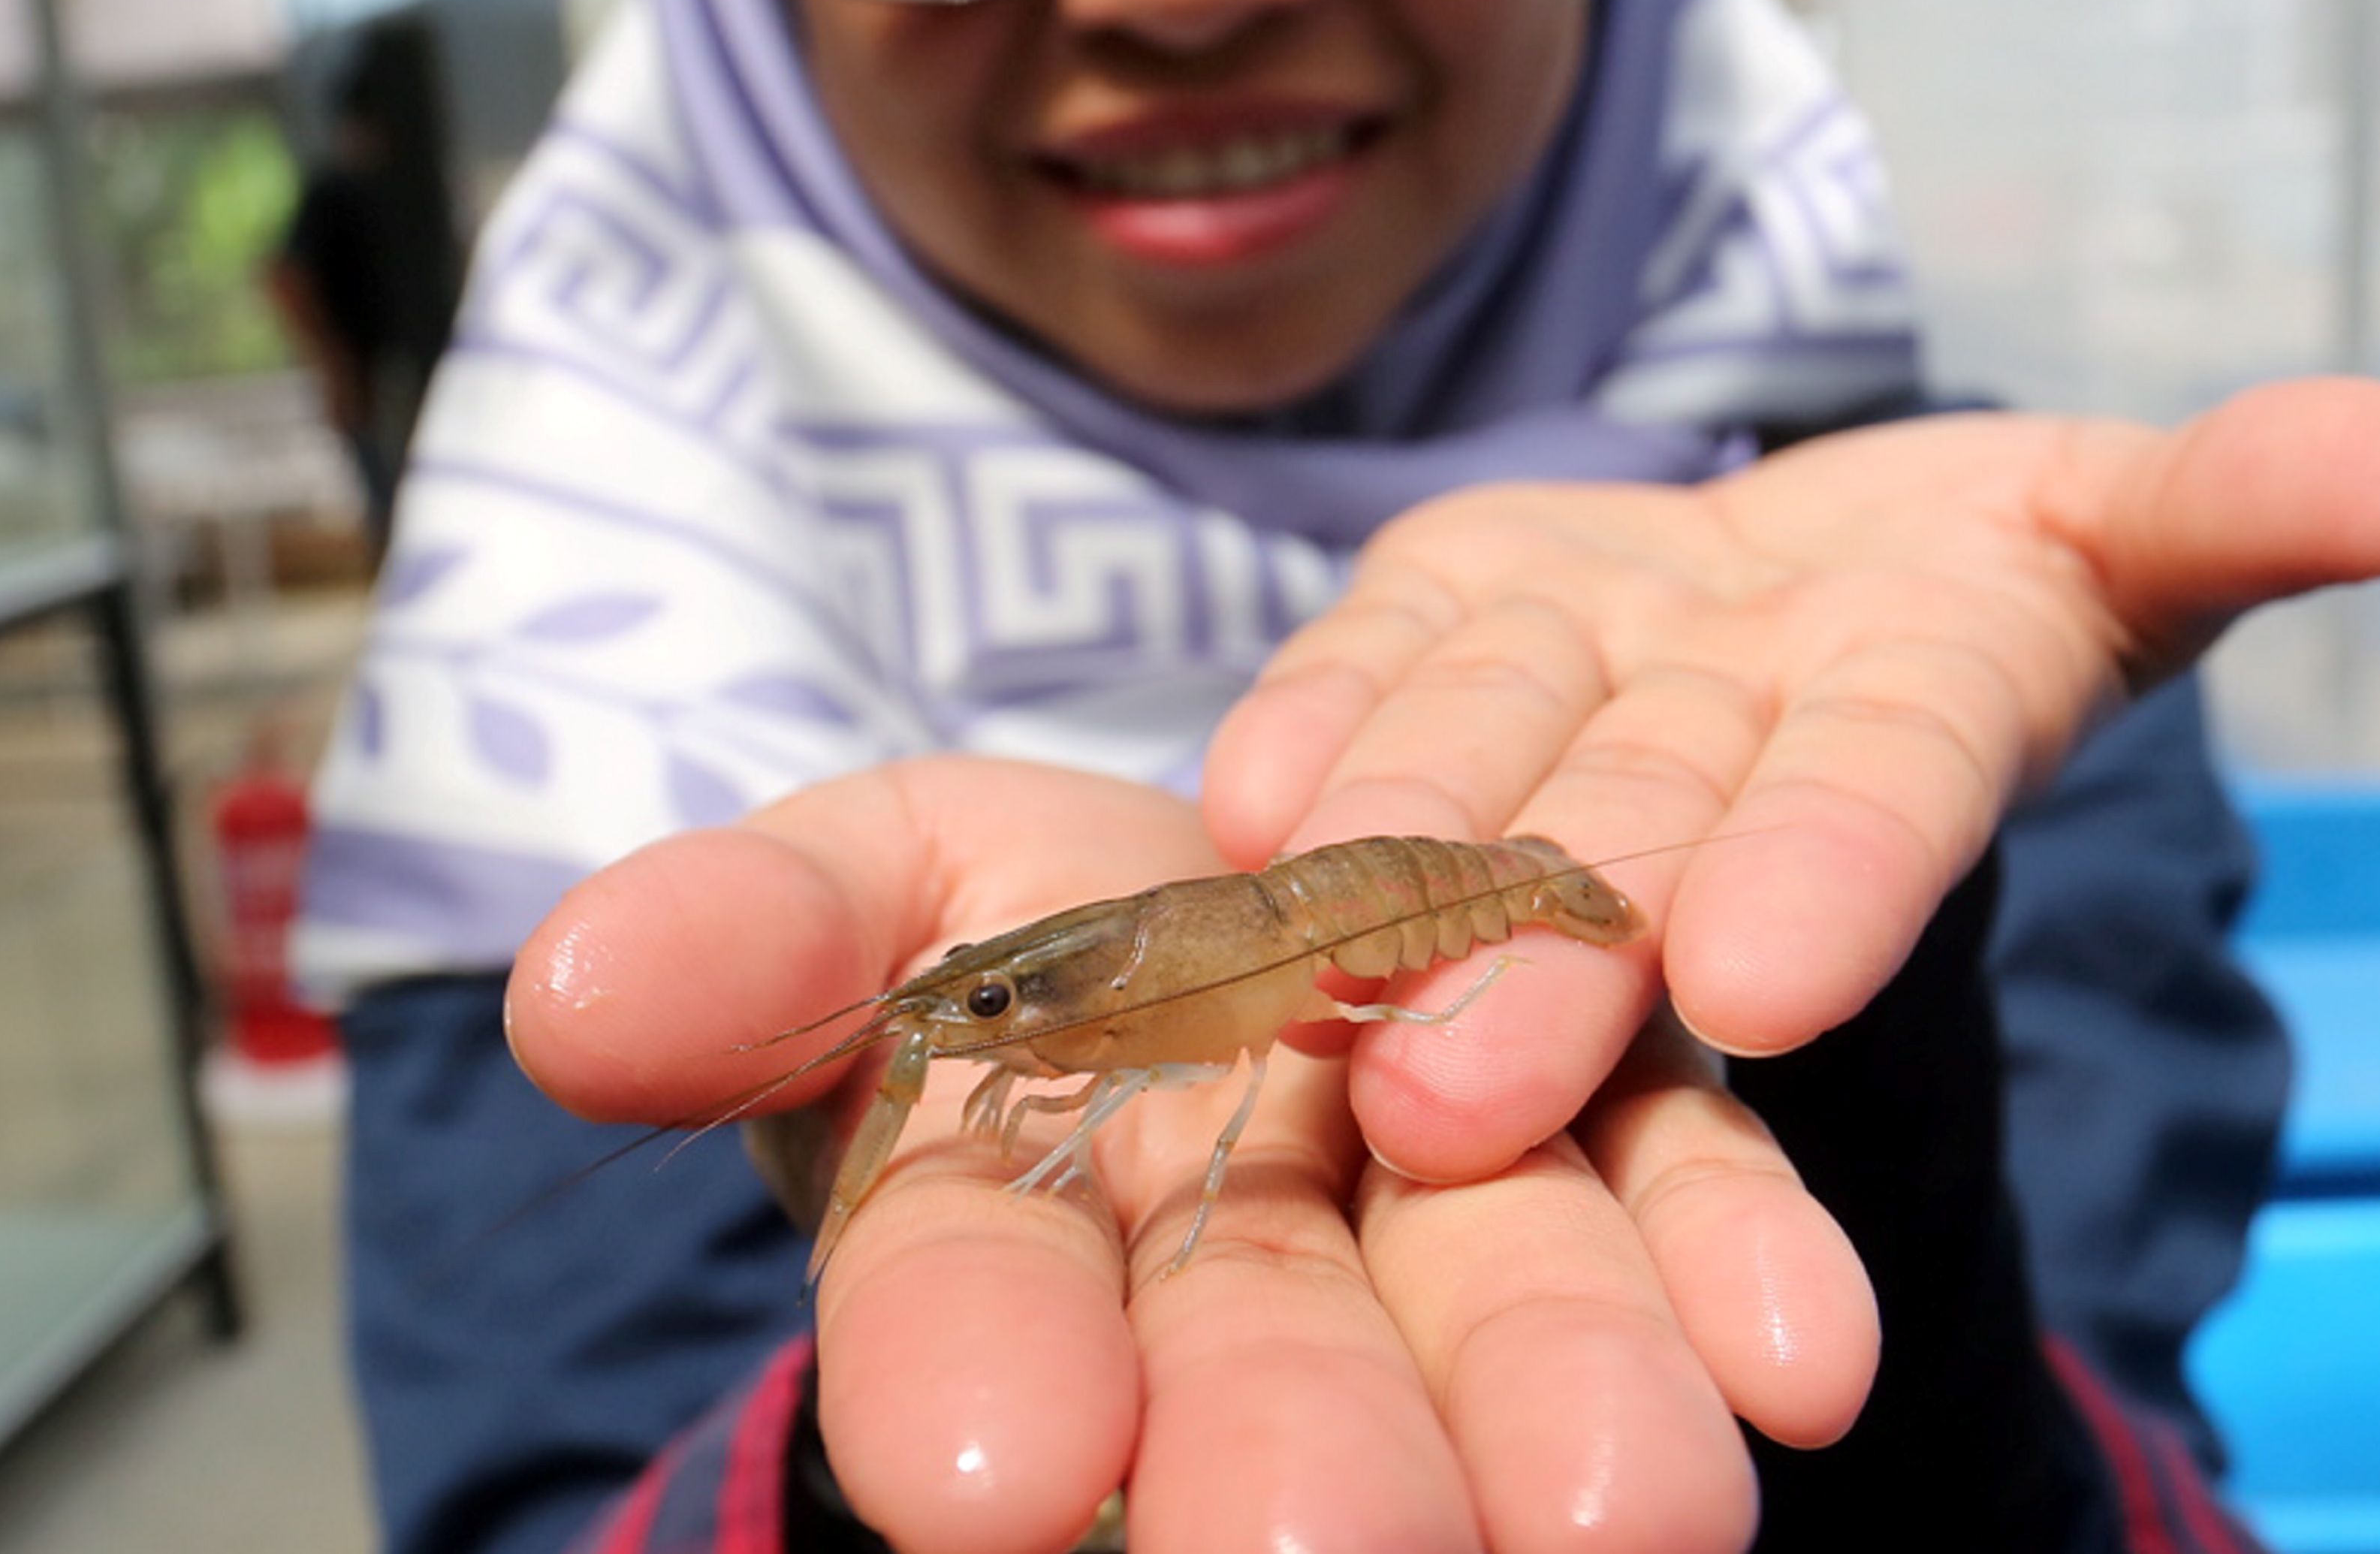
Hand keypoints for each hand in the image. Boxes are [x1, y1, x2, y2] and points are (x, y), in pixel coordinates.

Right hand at [508, 762, 1875, 1553]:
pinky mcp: (1631, 1138)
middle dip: (1299, 1461)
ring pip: (1506, 1320)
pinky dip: (1740, 1272)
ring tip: (1643, 1516)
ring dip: (1569, 1409)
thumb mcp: (867, 888)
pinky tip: (1806, 1356)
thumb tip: (572, 990)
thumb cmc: (1012, 934)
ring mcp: (1454, 1220)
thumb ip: (757, 943)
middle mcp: (1241, 1268)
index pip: (971, 1316)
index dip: (972, 1383)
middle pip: (1267, 1368)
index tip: (1005, 1475)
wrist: (1257, 889)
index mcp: (1016, 1217)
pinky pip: (1687, 1201)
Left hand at [1200, 376, 2379, 1183]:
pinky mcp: (1441, 615)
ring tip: (1286, 892)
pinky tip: (1229, 789)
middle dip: (1547, 955)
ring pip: (1486, 753)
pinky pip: (1370, 661)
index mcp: (1906, 724)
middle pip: (1634, 840)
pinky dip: (1308, 715)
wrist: (1796, 574)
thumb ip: (2250, 497)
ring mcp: (1570, 682)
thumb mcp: (2130, 513)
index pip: (1870, 805)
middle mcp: (1722, 746)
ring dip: (1397, 835)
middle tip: (1447, 1085)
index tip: (1759, 974)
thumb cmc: (1976, 569)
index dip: (1828, 869)